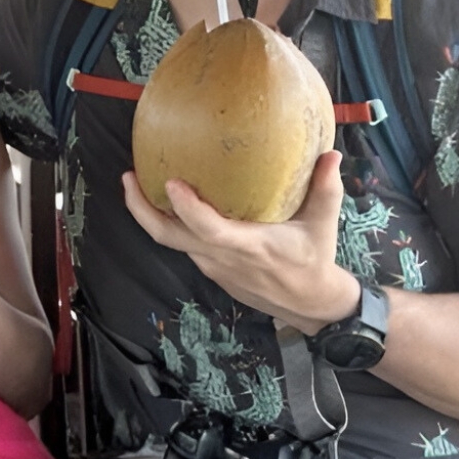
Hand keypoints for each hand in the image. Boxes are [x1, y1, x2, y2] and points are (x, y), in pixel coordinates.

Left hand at [119, 152, 358, 333]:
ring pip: (170, 242)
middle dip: (142, 209)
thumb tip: (331, 153)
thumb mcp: (324, 225)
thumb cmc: (314, 260)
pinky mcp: (210, 268)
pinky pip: (181, 244)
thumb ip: (326, 189)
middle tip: (128, 176)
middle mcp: (222, 257)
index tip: (170, 182)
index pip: (209, 229)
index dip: (187, 208)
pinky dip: (169, 223)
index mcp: (249, 246)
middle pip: (169, 237)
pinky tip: (166, 200)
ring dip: (149, 215)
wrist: (309, 305)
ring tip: (136, 180)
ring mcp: (212, 265)